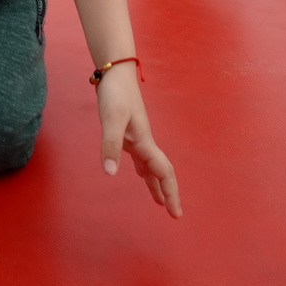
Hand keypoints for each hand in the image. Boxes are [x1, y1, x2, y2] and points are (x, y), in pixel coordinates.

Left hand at [96, 66, 181, 218]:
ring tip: (159, 200)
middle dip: (167, 191)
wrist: (115, 71)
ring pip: (150, 164)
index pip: (162, 172)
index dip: (170, 192)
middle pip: (160, 171)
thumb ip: (110, 144)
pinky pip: (140, 155)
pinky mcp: (127, 129)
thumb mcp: (111, 119)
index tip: (175, 214)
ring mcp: (136, 135)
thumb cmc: (115, 93)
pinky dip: (143, 168)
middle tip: (173, 213)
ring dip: (155, 182)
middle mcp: (143, 141)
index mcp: (144, 142)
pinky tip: (139, 172)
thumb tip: (110, 174)